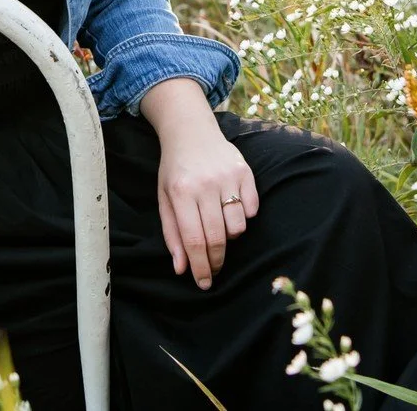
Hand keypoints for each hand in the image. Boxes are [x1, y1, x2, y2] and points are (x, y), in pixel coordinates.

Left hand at [143, 80, 258, 290]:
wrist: (191, 132)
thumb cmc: (175, 170)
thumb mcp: (164, 199)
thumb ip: (172, 234)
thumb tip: (182, 269)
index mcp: (181, 192)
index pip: (193, 240)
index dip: (200, 267)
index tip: (203, 283)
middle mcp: (206, 184)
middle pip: (217, 237)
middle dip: (216, 261)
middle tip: (213, 270)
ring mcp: (228, 177)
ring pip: (238, 227)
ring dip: (230, 236)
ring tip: (218, 225)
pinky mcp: (245, 171)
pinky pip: (252, 209)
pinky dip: (243, 216)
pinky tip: (230, 207)